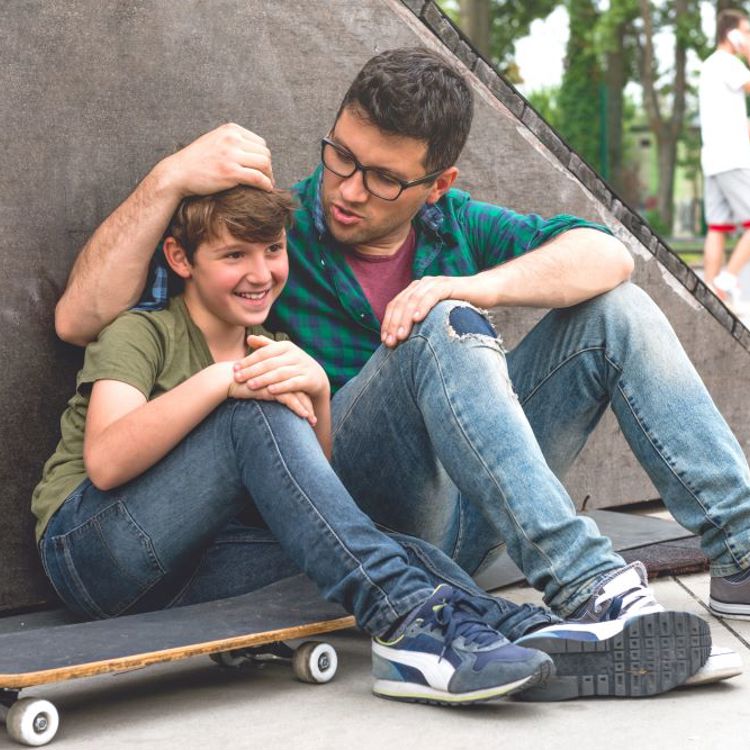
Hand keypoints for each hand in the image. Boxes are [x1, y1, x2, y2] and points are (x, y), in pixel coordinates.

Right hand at [155, 123, 273, 198]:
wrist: (178, 173)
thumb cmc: (196, 161)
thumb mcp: (215, 141)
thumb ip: (232, 142)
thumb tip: (253, 151)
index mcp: (230, 130)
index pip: (260, 142)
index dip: (263, 157)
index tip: (262, 169)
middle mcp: (232, 139)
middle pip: (264, 153)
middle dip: (268, 168)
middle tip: (266, 179)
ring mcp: (231, 155)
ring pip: (264, 164)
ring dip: (269, 176)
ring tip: (266, 184)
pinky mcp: (230, 172)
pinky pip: (258, 178)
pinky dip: (266, 185)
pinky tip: (266, 190)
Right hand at [227, 379, 317, 424]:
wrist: (227, 379)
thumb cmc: (241, 384)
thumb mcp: (258, 388)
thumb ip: (269, 391)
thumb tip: (274, 400)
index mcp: (279, 373)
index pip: (297, 385)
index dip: (305, 398)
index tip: (311, 411)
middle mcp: (281, 375)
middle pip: (301, 390)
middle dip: (309, 405)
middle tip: (316, 419)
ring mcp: (277, 380)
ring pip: (298, 395)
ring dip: (307, 409)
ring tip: (313, 422)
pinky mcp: (272, 387)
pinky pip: (290, 399)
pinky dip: (299, 408)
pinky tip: (305, 416)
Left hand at [233, 336, 329, 399]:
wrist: (317, 377)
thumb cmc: (293, 364)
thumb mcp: (281, 353)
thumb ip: (266, 346)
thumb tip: (249, 339)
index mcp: (286, 346)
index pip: (264, 352)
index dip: (249, 360)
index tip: (235, 368)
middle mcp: (295, 355)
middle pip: (270, 363)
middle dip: (252, 371)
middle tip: (237, 378)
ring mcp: (303, 367)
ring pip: (280, 373)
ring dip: (264, 379)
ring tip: (250, 385)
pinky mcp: (309, 379)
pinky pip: (294, 383)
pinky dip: (282, 387)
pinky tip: (269, 391)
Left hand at [381, 276, 456, 346]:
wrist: (485, 292)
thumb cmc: (460, 308)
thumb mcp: (436, 317)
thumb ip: (421, 324)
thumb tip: (403, 344)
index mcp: (414, 291)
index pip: (395, 306)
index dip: (387, 323)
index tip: (385, 342)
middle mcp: (421, 284)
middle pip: (401, 304)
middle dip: (393, 324)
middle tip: (391, 343)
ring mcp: (433, 283)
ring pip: (413, 300)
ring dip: (405, 319)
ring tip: (401, 336)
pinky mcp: (448, 285)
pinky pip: (431, 295)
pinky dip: (423, 306)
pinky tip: (418, 319)